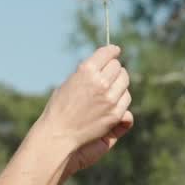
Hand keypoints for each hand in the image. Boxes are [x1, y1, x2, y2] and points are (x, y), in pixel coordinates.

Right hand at [36, 45, 133, 174]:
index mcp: (86, 71)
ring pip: (124, 81)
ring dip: (119, 82)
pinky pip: (126, 99)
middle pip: (118, 67)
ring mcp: (110, 99)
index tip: (115, 51)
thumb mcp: (69, 83)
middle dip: (114, 68)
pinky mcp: (115, 114)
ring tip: (111, 86)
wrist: (58, 134)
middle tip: (110, 72)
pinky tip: (114, 99)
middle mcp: (100, 82)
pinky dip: (121, 97)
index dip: (112, 51)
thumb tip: (102, 66)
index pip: (108, 53)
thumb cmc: (59, 108)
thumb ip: (87, 73)